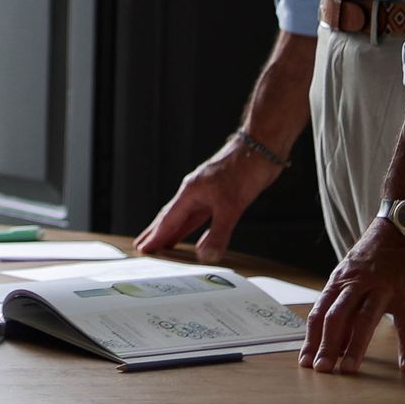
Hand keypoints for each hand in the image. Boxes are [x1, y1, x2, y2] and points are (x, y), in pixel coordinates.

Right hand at [132, 137, 282, 262]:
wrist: (261, 148)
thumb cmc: (245, 168)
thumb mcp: (232, 205)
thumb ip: (218, 233)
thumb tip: (206, 255)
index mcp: (191, 192)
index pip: (168, 219)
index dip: (156, 236)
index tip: (143, 249)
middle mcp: (194, 192)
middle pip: (170, 217)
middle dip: (156, 233)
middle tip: (143, 247)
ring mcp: (205, 193)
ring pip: (183, 216)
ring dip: (172, 231)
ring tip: (161, 244)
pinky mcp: (218, 195)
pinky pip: (197, 215)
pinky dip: (189, 226)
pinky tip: (189, 233)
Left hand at [299, 218, 404, 373]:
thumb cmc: (379, 252)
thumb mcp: (356, 271)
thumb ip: (347, 299)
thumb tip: (339, 334)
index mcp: (340, 279)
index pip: (319, 312)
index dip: (311, 338)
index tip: (305, 360)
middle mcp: (357, 283)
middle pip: (336, 317)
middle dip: (326, 346)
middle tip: (321, 370)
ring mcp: (382, 287)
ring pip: (363, 320)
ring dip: (354, 347)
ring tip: (348, 370)